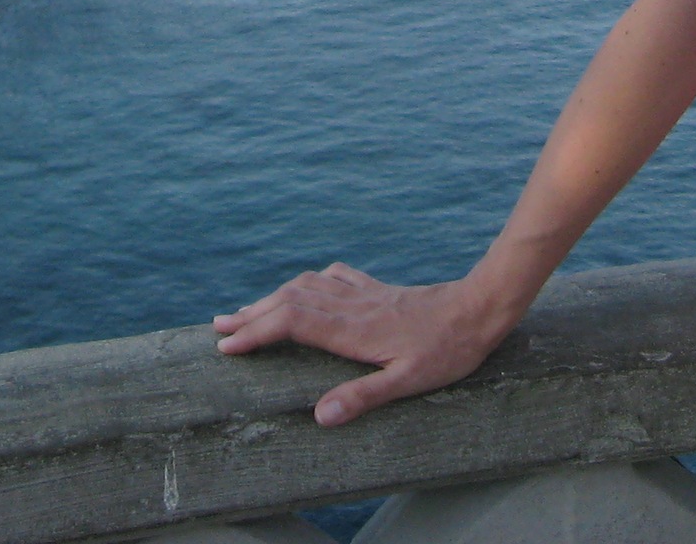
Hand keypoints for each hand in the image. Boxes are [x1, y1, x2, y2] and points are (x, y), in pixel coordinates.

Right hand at [213, 263, 518, 426]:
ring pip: (305, 287)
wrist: (478, 308)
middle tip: (217, 328)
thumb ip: (364, 397)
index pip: (291, 324)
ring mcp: (362, 293)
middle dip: (251, 315)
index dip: (255, 333)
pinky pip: (331, 278)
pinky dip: (307, 282)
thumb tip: (320, 416)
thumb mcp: (409, 382)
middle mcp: (350, 305)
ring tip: (247, 310)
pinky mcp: (376, 288)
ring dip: (272, 298)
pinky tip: (306, 286)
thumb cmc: (447, 351)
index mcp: (352, 329)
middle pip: (289, 302)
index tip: (226, 347)